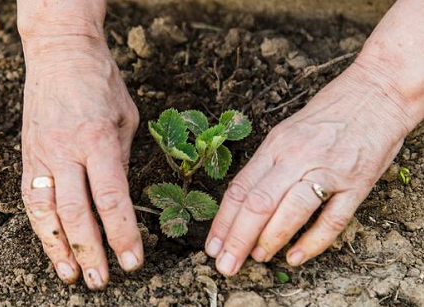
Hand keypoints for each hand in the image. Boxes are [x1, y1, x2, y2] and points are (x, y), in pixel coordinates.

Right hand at [20, 36, 141, 288]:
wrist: (61, 54)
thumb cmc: (102, 83)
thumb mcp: (126, 118)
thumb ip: (122, 159)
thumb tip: (120, 197)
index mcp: (98, 140)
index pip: (112, 199)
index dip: (123, 235)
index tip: (133, 260)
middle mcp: (66, 152)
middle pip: (77, 214)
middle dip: (91, 251)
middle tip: (102, 280)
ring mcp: (42, 155)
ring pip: (46, 212)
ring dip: (58, 248)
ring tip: (71, 275)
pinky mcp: (29, 155)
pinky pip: (31, 198)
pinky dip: (40, 226)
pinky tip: (51, 246)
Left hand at [205, 59, 413, 275]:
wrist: (377, 92)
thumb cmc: (327, 114)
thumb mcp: (287, 132)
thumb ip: (267, 165)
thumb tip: (243, 203)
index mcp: (276, 145)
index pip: (240, 188)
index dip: (223, 221)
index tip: (212, 246)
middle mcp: (297, 157)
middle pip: (258, 203)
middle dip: (237, 239)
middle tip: (225, 265)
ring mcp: (328, 170)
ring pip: (291, 211)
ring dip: (269, 240)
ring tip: (255, 259)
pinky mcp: (357, 182)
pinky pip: (333, 219)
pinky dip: (312, 242)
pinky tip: (295, 258)